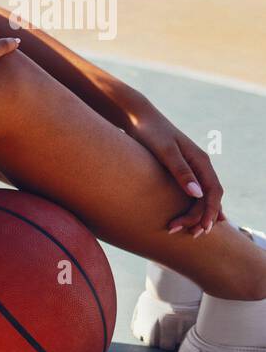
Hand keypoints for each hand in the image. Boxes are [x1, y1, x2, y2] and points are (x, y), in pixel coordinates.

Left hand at [125, 99, 224, 235]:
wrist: (136, 117)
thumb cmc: (149, 133)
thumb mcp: (165, 151)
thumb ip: (180, 171)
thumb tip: (197, 194)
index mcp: (200, 161)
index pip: (214, 192)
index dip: (210, 212)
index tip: (201, 228)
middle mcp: (199, 165)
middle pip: (209, 197)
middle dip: (201, 217)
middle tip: (188, 234)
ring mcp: (189, 167)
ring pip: (201, 196)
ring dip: (195, 214)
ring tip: (183, 231)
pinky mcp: (177, 169)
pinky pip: (190, 192)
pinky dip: (190, 206)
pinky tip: (185, 217)